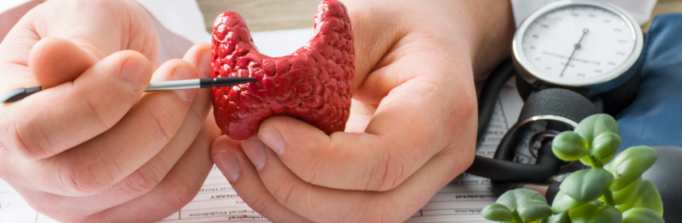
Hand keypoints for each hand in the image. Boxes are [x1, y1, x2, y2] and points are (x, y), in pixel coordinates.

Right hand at [0, 0, 215, 220]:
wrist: (104, 56)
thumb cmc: (84, 34)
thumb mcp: (76, 14)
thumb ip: (75, 40)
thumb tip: (56, 60)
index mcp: (1, 114)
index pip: (35, 132)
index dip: (94, 103)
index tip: (138, 64)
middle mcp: (25, 169)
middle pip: (90, 172)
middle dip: (152, 120)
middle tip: (184, 72)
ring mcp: (69, 199)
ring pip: (138, 184)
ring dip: (183, 130)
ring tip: (196, 82)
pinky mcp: (115, 209)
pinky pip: (168, 195)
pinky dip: (196, 155)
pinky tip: (198, 117)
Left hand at [209, 0, 513, 221]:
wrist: (432, 37)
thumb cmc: (405, 25)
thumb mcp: (363, 22)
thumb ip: (324, 62)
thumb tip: (266, 98)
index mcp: (441, 108)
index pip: (384, 161)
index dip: (319, 160)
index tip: (269, 130)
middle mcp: (439, 156)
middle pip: (368, 208)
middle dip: (294, 187)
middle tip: (247, 145)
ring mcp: (419, 181)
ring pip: (351, 222)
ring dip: (283, 200)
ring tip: (240, 157)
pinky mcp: (389, 190)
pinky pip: (339, 213)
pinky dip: (290, 200)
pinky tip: (257, 167)